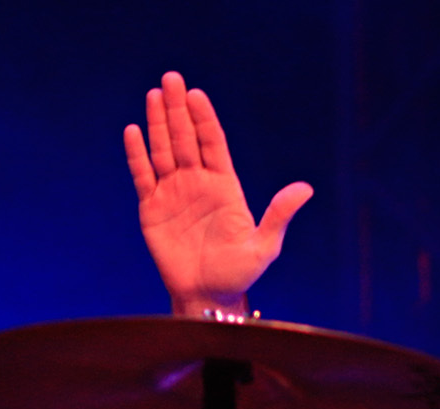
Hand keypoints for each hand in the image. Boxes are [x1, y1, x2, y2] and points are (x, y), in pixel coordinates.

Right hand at [123, 71, 313, 316]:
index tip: (196, 95)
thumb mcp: (264, 246)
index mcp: (225, 187)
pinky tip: (134, 131)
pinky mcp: (152, 209)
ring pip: (163, 150)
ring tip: (153, 95)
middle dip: (178, 109)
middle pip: (186, 138)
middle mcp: (198, 183)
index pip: (213, 144)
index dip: (204, 119)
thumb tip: (305, 189)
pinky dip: (137, 155)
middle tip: (171, 78)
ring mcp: (174, 193)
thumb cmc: (240, 274)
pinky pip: (143, 176)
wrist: (209, 297)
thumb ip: (279, 215)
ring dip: (157, 123)